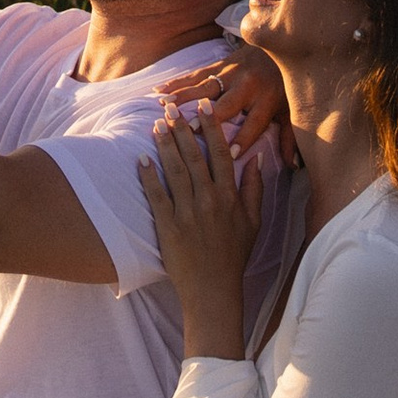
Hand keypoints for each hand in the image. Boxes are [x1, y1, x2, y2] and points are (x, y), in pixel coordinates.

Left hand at [137, 106, 265, 360]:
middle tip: (172, 106)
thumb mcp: (253, 223)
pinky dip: (148, 176)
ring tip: (156, 124)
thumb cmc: (234, 256)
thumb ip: (254, 189)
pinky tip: (141, 158)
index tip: (204, 106)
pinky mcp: (168, 226)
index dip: (212, 127)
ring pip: (175, 171)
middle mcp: (209, 201)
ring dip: (165, 145)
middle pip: (194, 156)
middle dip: (183, 128)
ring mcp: (187, 213)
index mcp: (230, 198)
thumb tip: (256, 158)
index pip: (222, 154)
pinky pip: (156, 196)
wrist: (213, 290)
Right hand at [158, 44, 288, 171]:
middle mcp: (247, 86)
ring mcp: (230, 73)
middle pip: (226, 104)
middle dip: (208, 118)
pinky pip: (195, 74)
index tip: (230, 156)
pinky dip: (177, 82)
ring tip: (164, 105)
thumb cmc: (284, 82)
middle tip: (190, 130)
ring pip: (204, 86)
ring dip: (183, 96)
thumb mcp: (291, 109)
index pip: (254, 124)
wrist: (281, 42)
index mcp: (266, 100)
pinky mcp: (219, 64)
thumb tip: (293, 166)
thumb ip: (289, 138)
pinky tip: (158, 90)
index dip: (244, 140)